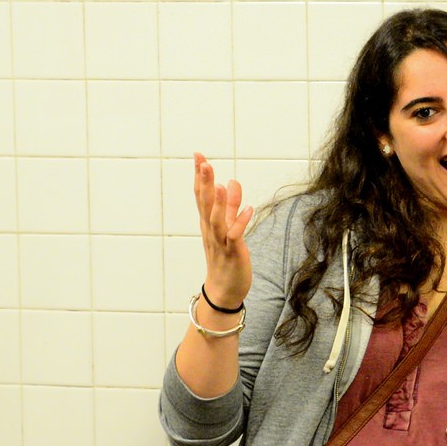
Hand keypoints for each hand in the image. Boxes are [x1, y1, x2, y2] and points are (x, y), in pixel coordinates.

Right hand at [192, 152, 252, 308]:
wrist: (223, 290)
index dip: (199, 176)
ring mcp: (220, 242)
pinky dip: (240, 223)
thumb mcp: (227, 227)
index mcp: (208, 223)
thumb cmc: (225, 258)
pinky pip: (235, 236)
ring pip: (216, 219)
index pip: (200, 195)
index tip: (198, 155)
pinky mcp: (233, 253)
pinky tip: (248, 209)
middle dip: (203, 182)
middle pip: (204, 203)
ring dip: (217, 202)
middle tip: (202, 161)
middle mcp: (210, 230)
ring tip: (218, 183)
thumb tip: (230, 181)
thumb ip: (230, 205)